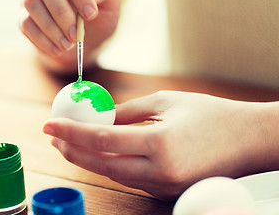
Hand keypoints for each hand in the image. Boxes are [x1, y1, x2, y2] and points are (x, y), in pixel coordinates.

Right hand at [20, 0, 121, 73]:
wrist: (86, 38)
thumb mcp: (110, 0)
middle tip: (76, 35)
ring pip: (31, 3)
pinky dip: (43, 39)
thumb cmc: (99, 14)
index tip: (90, 14)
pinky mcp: (24, 15)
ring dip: (51, 28)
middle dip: (62, 13)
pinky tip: (58, 49)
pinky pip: (25, 23)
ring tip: (68, 44)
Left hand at [43, 91, 269, 199]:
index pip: (102, 140)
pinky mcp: (167, 192)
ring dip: (89, 160)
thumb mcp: (166, 102)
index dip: (71, 132)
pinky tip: (99, 154)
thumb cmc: (208, 114)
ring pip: (114, 175)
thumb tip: (100, 117)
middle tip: (54, 139)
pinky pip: (131, 179)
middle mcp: (160, 171)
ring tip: (70, 144)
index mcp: (160, 144)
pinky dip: (111, 166)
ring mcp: (164, 187)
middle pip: (101, 164)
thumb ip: (128, 112)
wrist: (245, 140)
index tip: (49, 125)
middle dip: (72, 151)